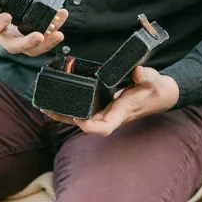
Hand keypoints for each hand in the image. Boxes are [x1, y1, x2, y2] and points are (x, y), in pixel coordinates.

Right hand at [0, 0, 68, 56]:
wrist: (5, 9)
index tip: (8, 16)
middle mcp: (5, 38)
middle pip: (14, 47)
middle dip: (27, 43)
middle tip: (39, 36)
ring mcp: (20, 41)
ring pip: (32, 50)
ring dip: (46, 43)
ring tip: (58, 33)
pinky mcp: (34, 40)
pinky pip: (45, 40)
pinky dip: (55, 31)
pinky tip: (62, 16)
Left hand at [41, 65, 179, 134]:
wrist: (157, 94)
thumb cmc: (154, 88)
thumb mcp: (153, 80)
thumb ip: (146, 76)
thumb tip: (137, 72)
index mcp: (121, 113)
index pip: (103, 128)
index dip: (89, 126)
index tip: (78, 117)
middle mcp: (110, 115)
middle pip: (85, 125)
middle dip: (66, 119)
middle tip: (47, 109)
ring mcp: (105, 112)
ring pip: (81, 118)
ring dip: (63, 114)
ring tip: (44, 106)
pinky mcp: (102, 106)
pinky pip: (83, 110)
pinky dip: (69, 107)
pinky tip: (56, 101)